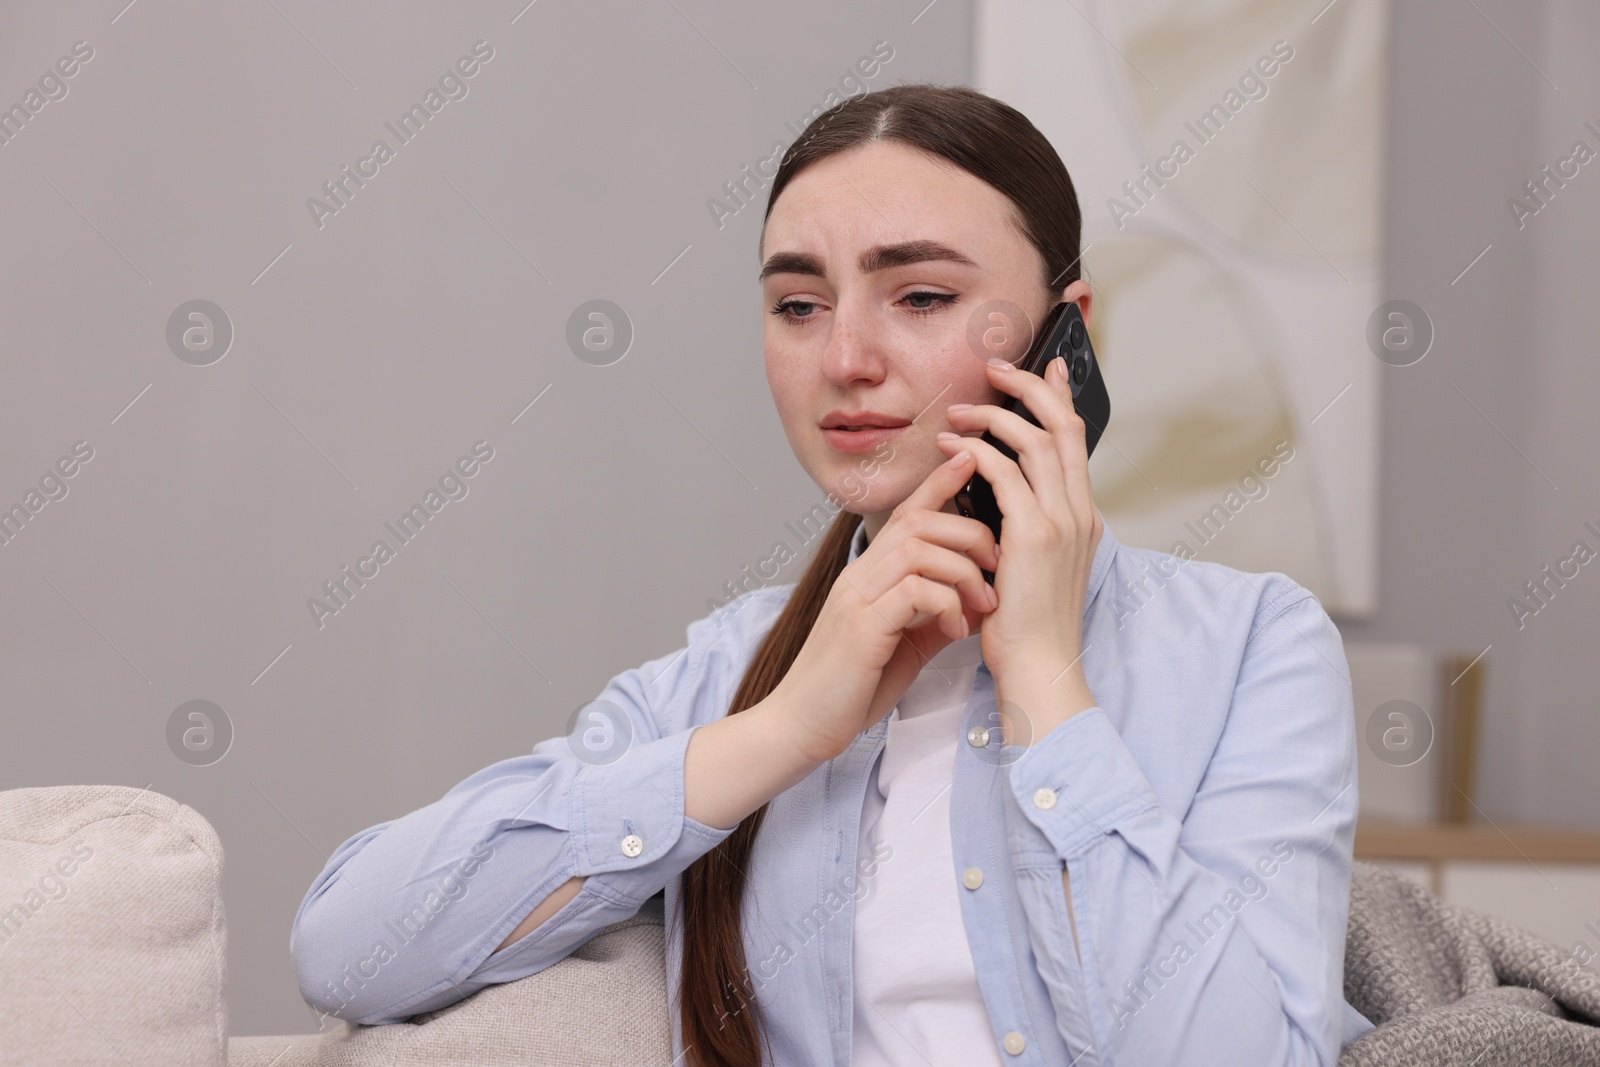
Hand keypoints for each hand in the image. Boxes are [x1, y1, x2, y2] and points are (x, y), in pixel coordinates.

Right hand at [774, 449, 999, 763]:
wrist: (803, 725)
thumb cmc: (852, 687)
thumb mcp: (906, 642)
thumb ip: (936, 614)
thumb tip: (976, 600)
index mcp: (870, 575)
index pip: (906, 512)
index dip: (939, 482)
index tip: (971, 459)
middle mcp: (861, 576)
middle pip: (919, 520)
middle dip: (969, 533)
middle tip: (995, 567)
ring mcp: (858, 597)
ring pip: (919, 547)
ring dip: (963, 570)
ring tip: (982, 604)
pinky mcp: (862, 625)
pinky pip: (914, 589)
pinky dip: (947, 604)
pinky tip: (956, 631)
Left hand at [937, 354, 1102, 727]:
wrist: (1038, 668)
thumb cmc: (1025, 628)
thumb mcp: (1032, 568)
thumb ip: (1025, 529)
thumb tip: (1000, 500)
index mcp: (1082, 517)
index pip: (1074, 442)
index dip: (1061, 399)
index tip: (1047, 367)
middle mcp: (1079, 512)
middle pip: (1061, 426)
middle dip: (1030, 388)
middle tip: (996, 368)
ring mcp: (1061, 522)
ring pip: (1034, 441)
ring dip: (993, 417)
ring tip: (958, 412)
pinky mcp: (1034, 535)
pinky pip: (1004, 473)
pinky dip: (976, 451)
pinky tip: (950, 447)